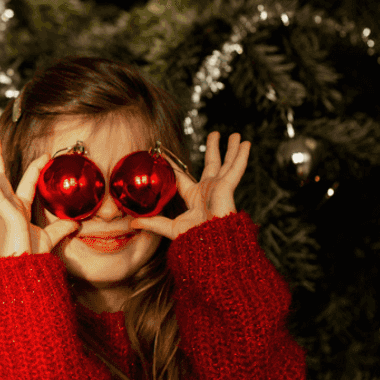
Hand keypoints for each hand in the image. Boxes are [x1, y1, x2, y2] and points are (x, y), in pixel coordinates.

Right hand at [0, 135, 78, 257]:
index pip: (25, 184)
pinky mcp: (6, 217)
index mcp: (18, 211)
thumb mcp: (50, 237)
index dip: (34, 168)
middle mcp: (9, 209)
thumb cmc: (33, 258)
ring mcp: (4, 212)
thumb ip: (61, 228)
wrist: (26, 274)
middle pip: (0, 178)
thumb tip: (76, 223)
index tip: (44, 154)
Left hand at [132, 131, 249, 239]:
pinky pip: (236, 169)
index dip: (173, 166)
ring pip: (227, 163)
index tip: (163, 154)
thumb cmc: (193, 240)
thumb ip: (152, 223)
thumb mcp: (169, 228)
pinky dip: (241, 156)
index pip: (182, 177)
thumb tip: (132, 223)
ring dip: (232, 148)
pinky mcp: (227, 188)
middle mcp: (208, 190)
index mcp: (194, 197)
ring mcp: (219, 188)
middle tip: (215, 134)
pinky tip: (247, 144)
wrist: (210, 245)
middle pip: (212, 164)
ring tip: (237, 135)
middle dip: (215, 149)